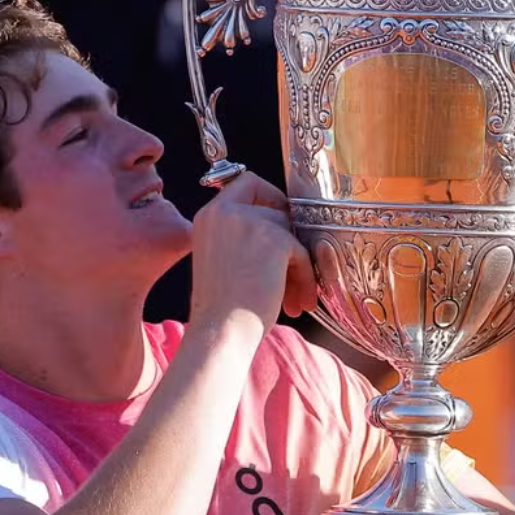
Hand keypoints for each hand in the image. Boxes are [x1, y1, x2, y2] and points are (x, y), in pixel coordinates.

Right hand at [189, 172, 317, 332]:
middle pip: (276, 208)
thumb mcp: (222, 259)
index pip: (246, 182)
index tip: (280, 225)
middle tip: (292, 275)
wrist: (220, 333)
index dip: (270, 198)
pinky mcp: (274, 238)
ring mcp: (250, 221)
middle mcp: (225, 211)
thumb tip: (284, 228)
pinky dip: (304, 278)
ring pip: (291, 234)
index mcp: (209, 215)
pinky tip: (295, 303)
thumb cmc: (221, 309)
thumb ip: (243, 235)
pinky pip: (302, 252)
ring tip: (294, 299)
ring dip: (298, 268)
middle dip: (289, 244)